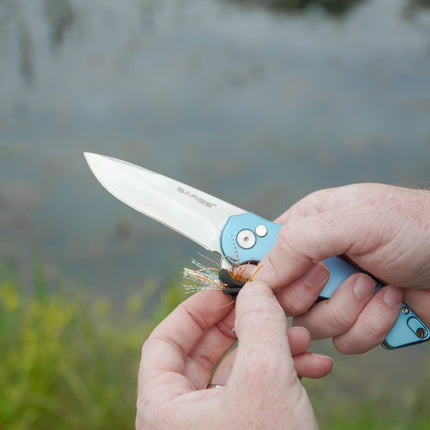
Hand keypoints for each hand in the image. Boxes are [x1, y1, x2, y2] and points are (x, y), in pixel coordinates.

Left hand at [136, 282, 332, 429]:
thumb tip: (256, 289)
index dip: (194, 310)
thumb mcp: (264, 380)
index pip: (165, 341)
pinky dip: (282, 372)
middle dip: (241, 325)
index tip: (223, 291)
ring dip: (270, 347)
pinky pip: (256, 390)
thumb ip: (260, 325)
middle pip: (204, 352)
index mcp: (165, 408)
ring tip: (302, 336)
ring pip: (236, 369)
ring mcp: (215, 426)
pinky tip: (314, 366)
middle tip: (264, 306)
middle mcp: (184, 418)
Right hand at [255, 183, 429, 352]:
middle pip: (283, 297)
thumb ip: (300, 241)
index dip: (261, 273)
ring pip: (313, 324)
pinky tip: (393, 300)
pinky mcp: (358, 318)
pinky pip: (344, 340)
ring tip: (376, 286)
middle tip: (336, 277)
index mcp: (308, 226)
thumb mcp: (354, 220)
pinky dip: (372, 325)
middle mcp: (317, 260)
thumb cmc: (416, 227)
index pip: (263, 252)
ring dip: (349, 309)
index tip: (269, 286)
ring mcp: (337, 291)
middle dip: (314, 295)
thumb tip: (259, 274)